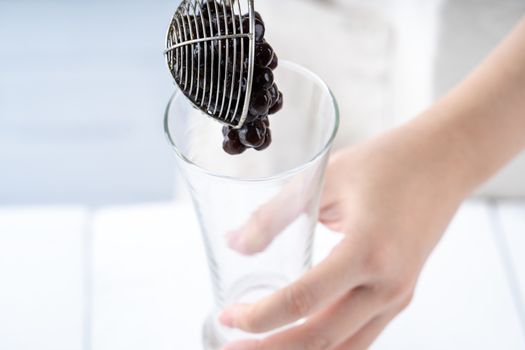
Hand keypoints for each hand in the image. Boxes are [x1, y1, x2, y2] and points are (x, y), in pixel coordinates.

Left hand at [219, 122, 466, 349]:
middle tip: (232, 347)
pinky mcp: (401, 295)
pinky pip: (361, 336)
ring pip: (345, 348)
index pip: (303, 300)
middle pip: (321, 339)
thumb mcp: (324, 178)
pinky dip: (328, 346)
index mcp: (367, 250)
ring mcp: (398, 295)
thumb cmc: (387, 163)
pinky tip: (301, 336)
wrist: (443, 162)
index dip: (259, 316)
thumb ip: (276, 214)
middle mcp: (387, 284)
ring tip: (261, 349)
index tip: (229, 317)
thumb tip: (236, 244)